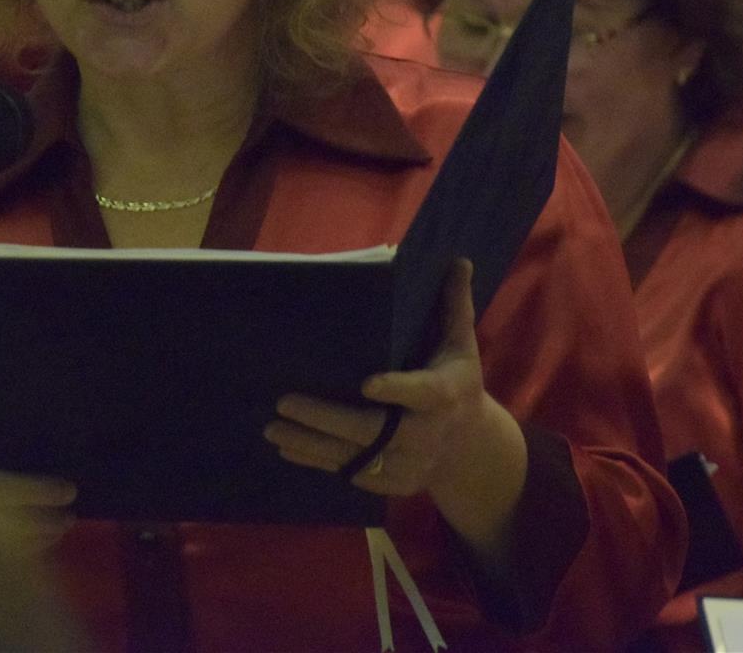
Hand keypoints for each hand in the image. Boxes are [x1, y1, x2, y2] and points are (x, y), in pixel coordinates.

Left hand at [266, 259, 500, 490]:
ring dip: (311, 443)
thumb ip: (454, 306)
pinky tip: (287, 448)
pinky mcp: (392, 483)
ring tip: (272, 427)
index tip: (366, 384)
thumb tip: (457, 259)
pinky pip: (351, 472)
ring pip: (356, 455)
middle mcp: (426, 434)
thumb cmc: (458, 384)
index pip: (422, 392)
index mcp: (445, 395)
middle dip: (326, 418)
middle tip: (284, 401)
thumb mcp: (462, 345)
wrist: (470, 449)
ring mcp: (409, 463)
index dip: (396, 390)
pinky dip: (318, 462)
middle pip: (374, 429)